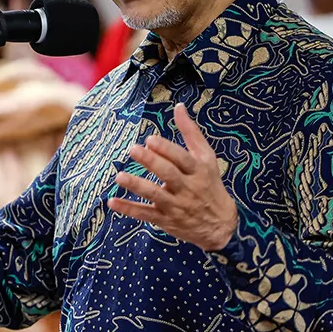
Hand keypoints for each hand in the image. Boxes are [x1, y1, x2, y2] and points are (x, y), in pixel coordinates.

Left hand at [108, 103, 238, 251]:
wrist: (220, 225)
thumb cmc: (209, 184)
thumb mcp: (206, 157)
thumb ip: (191, 132)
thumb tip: (179, 107)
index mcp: (198, 170)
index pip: (182, 158)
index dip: (166, 149)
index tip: (150, 140)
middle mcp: (187, 188)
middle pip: (168, 174)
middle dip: (150, 162)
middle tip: (133, 150)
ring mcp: (176, 206)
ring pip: (155, 195)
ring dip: (136, 186)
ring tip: (119, 176)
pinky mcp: (165, 220)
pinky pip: (145, 214)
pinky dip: (128, 209)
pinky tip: (112, 201)